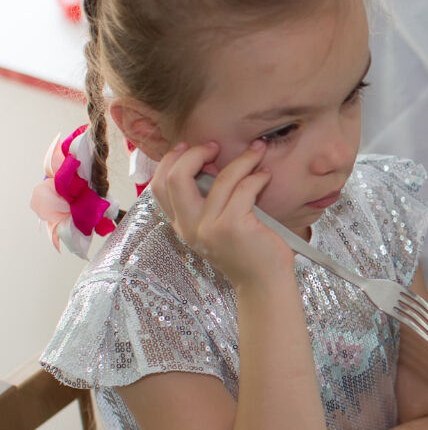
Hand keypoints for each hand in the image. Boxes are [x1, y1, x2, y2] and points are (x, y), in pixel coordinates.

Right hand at [150, 140, 294, 286]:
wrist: (264, 283)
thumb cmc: (246, 251)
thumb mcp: (215, 228)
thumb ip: (206, 203)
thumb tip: (210, 163)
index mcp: (182, 226)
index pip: (159, 187)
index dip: (170, 161)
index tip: (188, 146)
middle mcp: (190, 228)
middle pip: (176, 178)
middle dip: (196, 153)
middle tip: (216, 146)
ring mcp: (210, 227)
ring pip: (220, 178)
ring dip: (242, 159)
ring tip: (257, 151)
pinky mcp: (233, 225)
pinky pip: (244, 188)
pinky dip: (257, 176)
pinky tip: (265, 176)